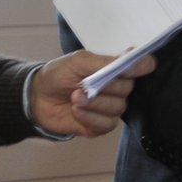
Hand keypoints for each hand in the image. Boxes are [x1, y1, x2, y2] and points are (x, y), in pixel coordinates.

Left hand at [29, 50, 156, 136]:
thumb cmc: (59, 75)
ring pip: (117, 108)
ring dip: (94, 103)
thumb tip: (131, 55)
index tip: (126, 69)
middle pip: (128, 88)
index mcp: (116, 68)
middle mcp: (119, 88)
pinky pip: (107, 124)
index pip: (143, 65)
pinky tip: (76, 112)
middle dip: (105, 87)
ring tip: (75, 98)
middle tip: (84, 85)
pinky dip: (90, 117)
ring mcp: (111, 107)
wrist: (37, 98)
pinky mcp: (101, 125)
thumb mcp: (80, 61)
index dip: (140, 67)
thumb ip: (106, 61)